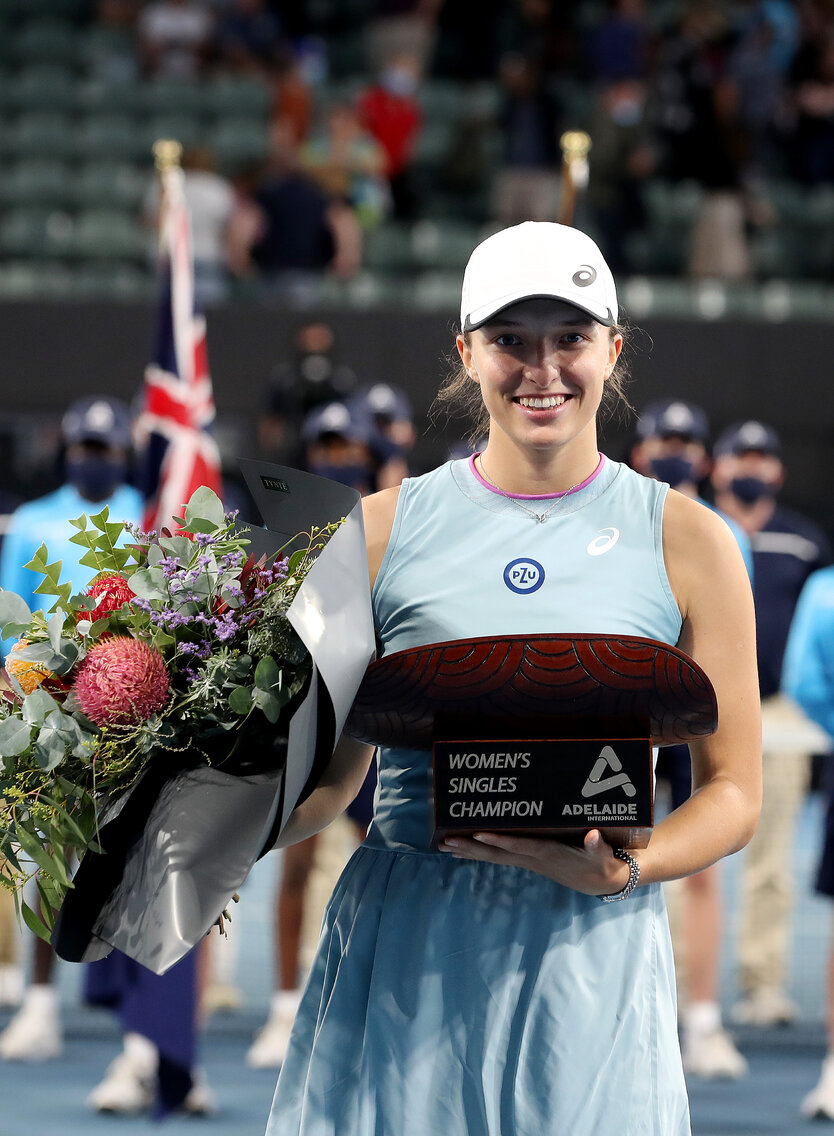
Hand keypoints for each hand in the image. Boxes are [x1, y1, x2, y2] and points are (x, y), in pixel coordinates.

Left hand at [439, 829, 631, 896]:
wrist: (599, 881)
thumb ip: (598, 845)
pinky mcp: (527, 859)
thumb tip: (593, 836)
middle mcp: (532, 858)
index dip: (499, 840)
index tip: (478, 833)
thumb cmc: (600, 863)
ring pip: (493, 856)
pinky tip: (462, 851)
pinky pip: (498, 856)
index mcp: (547, 852)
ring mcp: (528, 860)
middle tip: (445, 842)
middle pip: (497, 853)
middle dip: (471, 847)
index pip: (518, 846)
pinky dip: (479, 853)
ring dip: (468, 851)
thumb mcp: (602, 855)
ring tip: (444, 846)